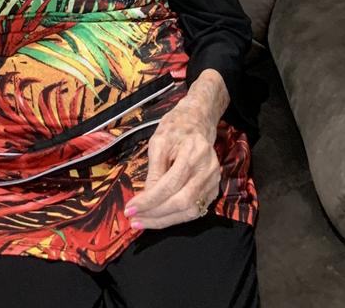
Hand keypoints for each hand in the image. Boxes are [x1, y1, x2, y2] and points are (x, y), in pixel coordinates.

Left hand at [125, 96, 220, 229]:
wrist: (197, 122)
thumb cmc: (175, 129)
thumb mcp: (158, 142)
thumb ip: (154, 171)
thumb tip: (145, 198)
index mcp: (193, 152)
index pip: (170, 184)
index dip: (149, 200)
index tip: (130, 208)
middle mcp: (208, 169)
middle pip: (182, 202)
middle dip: (155, 215)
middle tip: (134, 219)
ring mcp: (214, 181)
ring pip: (190, 211)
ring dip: (164, 221)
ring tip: (143, 222)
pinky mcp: (214, 190)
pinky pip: (195, 211)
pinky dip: (175, 217)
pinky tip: (159, 218)